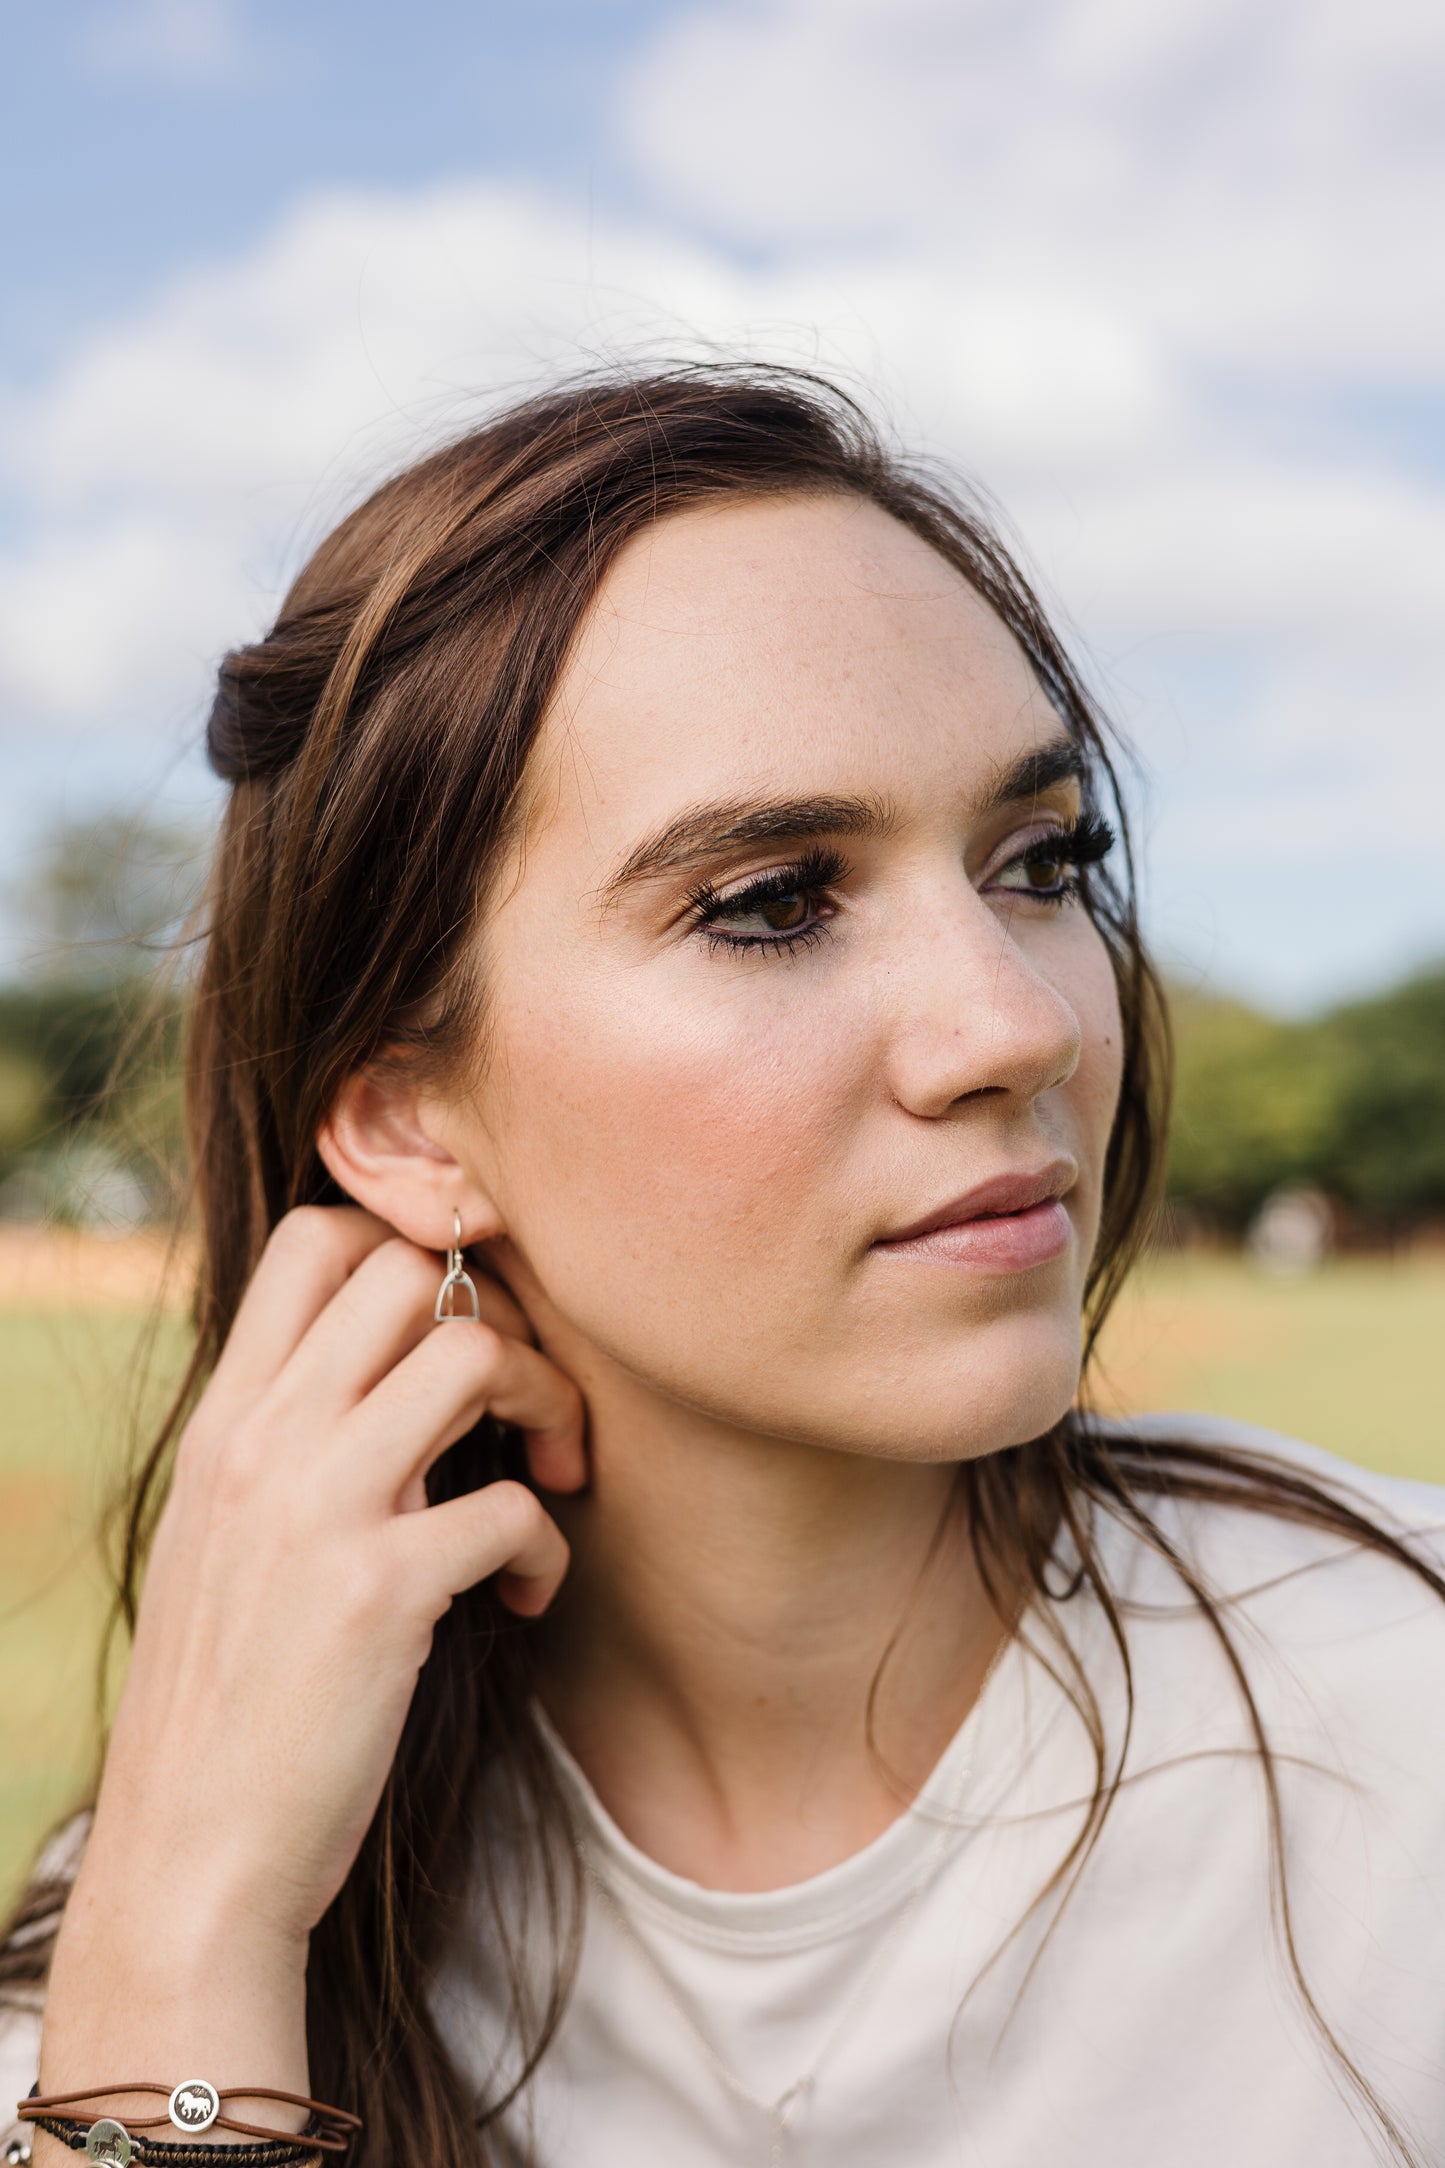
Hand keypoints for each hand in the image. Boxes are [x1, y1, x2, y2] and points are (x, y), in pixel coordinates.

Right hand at [65, 1205, 585, 1957]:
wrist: (193, 1855)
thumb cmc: (226, 1699)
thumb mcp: (221, 1538)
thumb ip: (286, 1442)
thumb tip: (381, 1374)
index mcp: (224, 1422)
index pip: (317, 1238)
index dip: (414, 1247)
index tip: (468, 1320)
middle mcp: (264, 1442)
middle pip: (408, 1270)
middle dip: (503, 1312)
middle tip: (530, 1394)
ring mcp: (319, 1510)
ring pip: (474, 1355)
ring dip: (548, 1402)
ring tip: (556, 1473)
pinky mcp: (380, 1593)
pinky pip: (514, 1507)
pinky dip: (547, 1547)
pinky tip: (528, 1595)